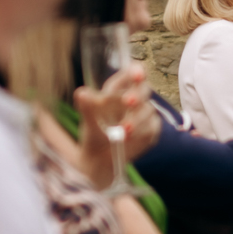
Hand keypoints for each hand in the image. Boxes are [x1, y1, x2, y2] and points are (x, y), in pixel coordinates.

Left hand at [75, 66, 153, 186]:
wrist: (99, 162)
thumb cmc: (93, 137)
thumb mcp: (88, 123)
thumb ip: (87, 108)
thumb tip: (81, 93)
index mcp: (117, 92)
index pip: (131, 74)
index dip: (136, 71)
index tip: (136, 74)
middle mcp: (133, 101)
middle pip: (144, 89)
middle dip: (137, 94)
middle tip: (127, 102)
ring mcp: (143, 116)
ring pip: (148, 110)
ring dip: (136, 119)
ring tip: (123, 132)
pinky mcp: (150, 131)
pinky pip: (151, 127)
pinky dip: (142, 132)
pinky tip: (129, 139)